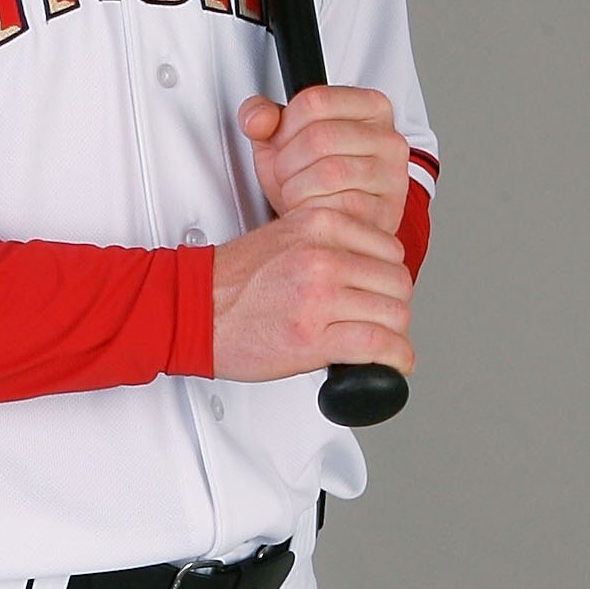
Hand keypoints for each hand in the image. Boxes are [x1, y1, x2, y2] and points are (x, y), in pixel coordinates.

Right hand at [210, 205, 413, 383]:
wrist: (192, 308)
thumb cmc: (232, 281)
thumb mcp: (288, 238)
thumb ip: (331, 245)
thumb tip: (370, 272)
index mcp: (321, 224)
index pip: (389, 249)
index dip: (388, 277)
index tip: (378, 294)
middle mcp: (324, 255)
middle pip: (397, 282)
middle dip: (393, 308)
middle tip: (378, 323)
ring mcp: (320, 295)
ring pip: (394, 315)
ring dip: (394, 335)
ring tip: (380, 345)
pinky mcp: (314, 336)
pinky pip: (378, 345)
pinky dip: (396, 359)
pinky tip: (394, 364)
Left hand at [238, 84, 409, 239]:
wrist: (331, 230)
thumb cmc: (312, 183)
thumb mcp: (282, 140)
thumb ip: (261, 116)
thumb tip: (258, 118)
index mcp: (369, 107)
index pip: (314, 101)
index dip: (285, 127)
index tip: (285, 143)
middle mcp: (388, 138)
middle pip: (319, 137)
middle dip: (287, 163)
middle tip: (288, 175)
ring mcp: (391, 175)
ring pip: (328, 173)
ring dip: (297, 190)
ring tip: (298, 193)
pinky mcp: (385, 211)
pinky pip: (338, 207)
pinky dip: (311, 212)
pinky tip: (311, 210)